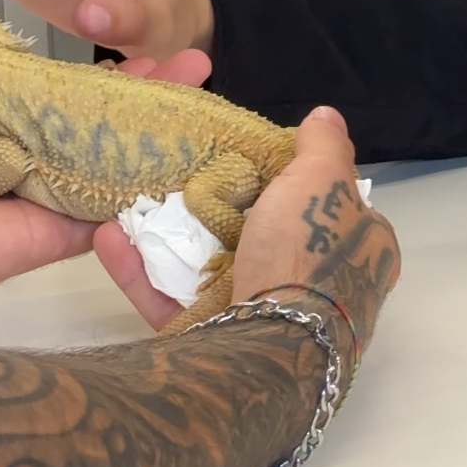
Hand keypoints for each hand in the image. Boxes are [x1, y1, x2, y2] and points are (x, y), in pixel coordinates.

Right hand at [94, 106, 400, 357]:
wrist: (269, 349)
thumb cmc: (307, 252)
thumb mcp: (324, 181)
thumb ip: (324, 147)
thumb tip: (325, 117)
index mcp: (356, 255)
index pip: (335, 210)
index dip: (301, 184)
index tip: (259, 161)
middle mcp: (316, 290)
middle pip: (267, 239)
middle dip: (224, 212)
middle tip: (185, 177)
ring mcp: (263, 321)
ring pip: (211, 271)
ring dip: (170, 238)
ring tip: (134, 201)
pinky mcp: (214, 346)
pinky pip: (171, 301)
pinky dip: (140, 270)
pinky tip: (109, 238)